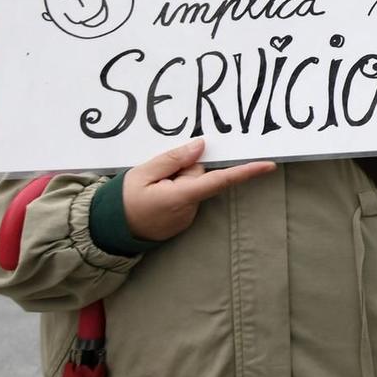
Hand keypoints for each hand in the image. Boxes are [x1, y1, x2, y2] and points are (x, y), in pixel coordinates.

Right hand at [122, 140, 273, 242]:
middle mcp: (189, 210)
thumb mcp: (143, 172)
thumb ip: (174, 158)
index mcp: (181, 197)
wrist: (107, 231)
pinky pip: (186, 196)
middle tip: (158, 174)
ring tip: (152, 187)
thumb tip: (202, 146)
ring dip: (178, 181)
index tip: (269, 165)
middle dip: (185, 169)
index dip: (247, 172)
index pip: (220, 181)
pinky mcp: (182, 220)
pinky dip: (175, 191)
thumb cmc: (122, 200)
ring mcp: (187, 218)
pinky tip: (155, 195)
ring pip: (193, 186)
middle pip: (201, 177)